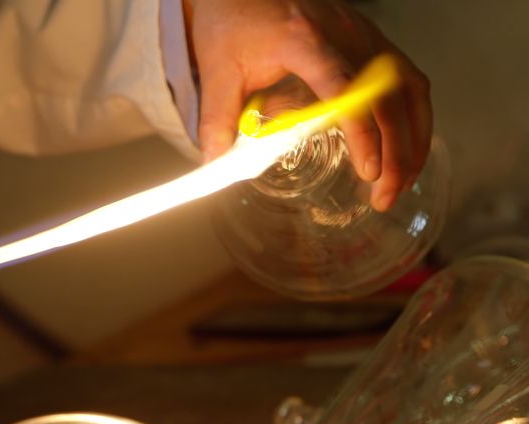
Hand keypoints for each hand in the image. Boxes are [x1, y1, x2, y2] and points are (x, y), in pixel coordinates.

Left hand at [187, 0, 431, 210]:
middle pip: (389, 95)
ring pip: (410, 88)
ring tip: (399, 183)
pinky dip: (412, 118)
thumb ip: (216, 120)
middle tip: (382, 197)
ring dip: (413, 138)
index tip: (368, 169)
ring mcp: (364, 34)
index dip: (362, 131)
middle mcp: (345, 33)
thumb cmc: (232, 19)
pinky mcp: (372, 40)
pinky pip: (408, 80)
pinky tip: (403, 149)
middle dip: (395, 152)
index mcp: (303, 39)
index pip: (344, 87)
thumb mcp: (217, 71)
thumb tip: (217, 167)